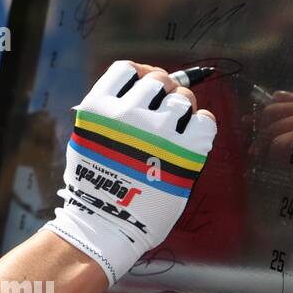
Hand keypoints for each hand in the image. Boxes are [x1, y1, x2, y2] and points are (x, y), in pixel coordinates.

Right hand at [45, 60, 217, 285]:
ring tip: (173, 131)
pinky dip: (202, 125)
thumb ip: (108, 112)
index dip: (140, 74)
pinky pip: (206, 120)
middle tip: (162, 112)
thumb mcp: (86, 138)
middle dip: (164, 92)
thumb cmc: (96, 183)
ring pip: (183, 98)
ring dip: (182, 110)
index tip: (145, 85)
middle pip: (159, 80)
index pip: (127, 69)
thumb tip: (142, 86)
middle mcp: (127, 113)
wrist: (106, 223)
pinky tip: (191, 137)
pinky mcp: (185, 151)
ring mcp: (157, 131)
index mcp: (98, 108)